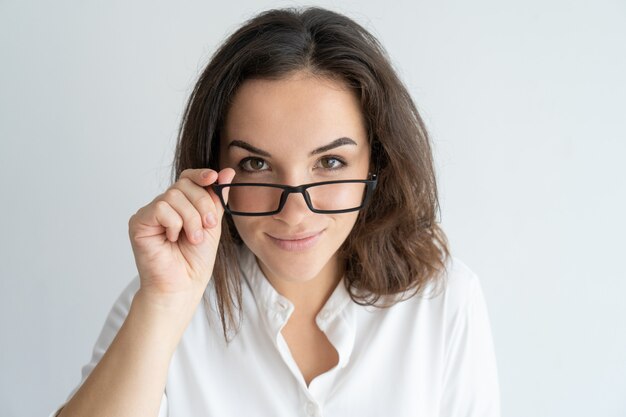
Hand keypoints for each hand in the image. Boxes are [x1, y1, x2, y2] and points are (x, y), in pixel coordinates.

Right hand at [128, 168, 235, 306]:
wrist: (183, 286)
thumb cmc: (195, 261)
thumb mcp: (212, 225)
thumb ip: (217, 199)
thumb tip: (227, 172)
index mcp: (181, 205)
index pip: (188, 177)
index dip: (201, 174)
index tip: (215, 177)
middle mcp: (164, 205)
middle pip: (184, 185)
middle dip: (202, 204)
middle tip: (208, 226)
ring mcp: (150, 213)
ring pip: (174, 195)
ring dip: (191, 218)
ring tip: (192, 239)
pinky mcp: (139, 222)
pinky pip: (161, 207)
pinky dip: (174, 223)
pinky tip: (172, 239)